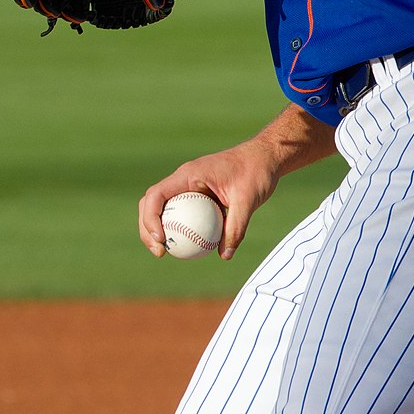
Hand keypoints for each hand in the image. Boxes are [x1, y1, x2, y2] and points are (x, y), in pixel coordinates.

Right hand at [139, 139, 282, 260]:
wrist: (265, 158)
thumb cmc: (256, 172)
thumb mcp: (248, 200)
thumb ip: (236, 227)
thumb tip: (225, 255)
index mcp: (189, 174)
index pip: (157, 195)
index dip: (151, 218)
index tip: (161, 240)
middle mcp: (183, 179)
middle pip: (151, 203)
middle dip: (147, 228)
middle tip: (159, 252)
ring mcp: (188, 186)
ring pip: (163, 208)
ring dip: (158, 229)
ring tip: (165, 253)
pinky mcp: (197, 194)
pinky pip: (181, 213)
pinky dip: (178, 229)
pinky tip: (188, 248)